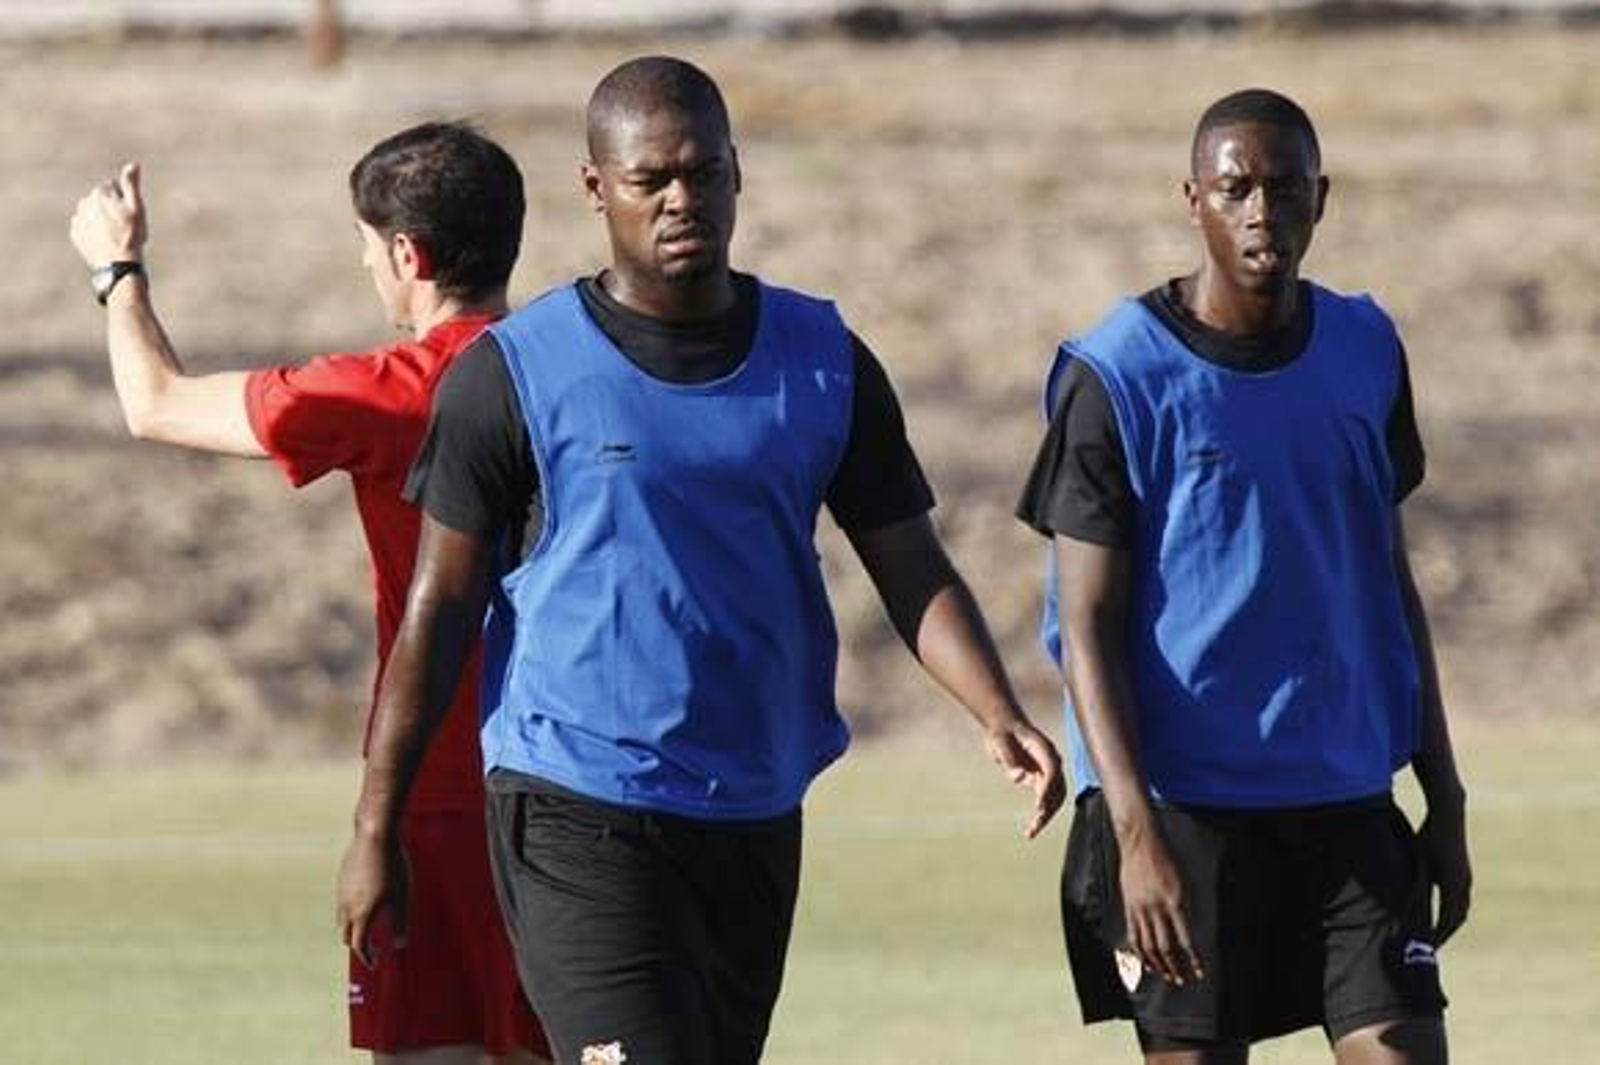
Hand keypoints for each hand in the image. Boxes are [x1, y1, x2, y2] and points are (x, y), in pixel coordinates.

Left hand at [70, 162, 146, 266]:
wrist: (118, 263)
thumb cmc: (131, 234)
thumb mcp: (136, 207)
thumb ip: (131, 184)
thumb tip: (133, 164)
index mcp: (99, 193)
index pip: (114, 189)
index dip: (125, 201)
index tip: (129, 215)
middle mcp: (84, 203)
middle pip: (101, 201)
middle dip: (111, 209)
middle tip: (123, 227)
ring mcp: (78, 219)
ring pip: (93, 214)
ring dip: (101, 221)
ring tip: (114, 236)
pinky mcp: (75, 234)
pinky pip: (86, 228)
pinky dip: (94, 232)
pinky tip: (105, 242)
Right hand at [335, 831, 409, 968]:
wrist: (374, 836)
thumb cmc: (393, 867)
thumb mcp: (402, 897)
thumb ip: (401, 923)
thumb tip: (401, 945)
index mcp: (362, 914)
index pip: (359, 945)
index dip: (367, 957)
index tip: (374, 963)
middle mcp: (347, 906)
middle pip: (346, 934)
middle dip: (357, 944)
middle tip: (370, 948)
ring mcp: (341, 891)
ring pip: (343, 917)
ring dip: (353, 926)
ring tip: (368, 926)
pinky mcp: (342, 877)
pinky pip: (343, 900)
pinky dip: (351, 909)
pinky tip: (364, 900)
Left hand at [984, 719, 1065, 838]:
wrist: (1004, 727)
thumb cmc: (1002, 732)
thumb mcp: (999, 742)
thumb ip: (1008, 759)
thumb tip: (1019, 779)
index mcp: (1044, 748)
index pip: (1052, 771)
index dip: (1048, 789)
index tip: (1039, 806)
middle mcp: (1051, 761)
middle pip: (1058, 788)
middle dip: (1049, 808)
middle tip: (1035, 826)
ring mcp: (1047, 771)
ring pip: (1054, 798)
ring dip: (1046, 815)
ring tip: (1031, 832)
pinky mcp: (1040, 779)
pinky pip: (1045, 799)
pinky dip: (1041, 813)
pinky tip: (1031, 828)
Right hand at [1117, 820, 1203, 985]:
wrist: (1140, 842)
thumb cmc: (1167, 858)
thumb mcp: (1184, 882)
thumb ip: (1185, 907)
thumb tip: (1188, 933)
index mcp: (1174, 901)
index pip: (1185, 938)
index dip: (1194, 959)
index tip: (1200, 972)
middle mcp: (1156, 907)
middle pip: (1165, 946)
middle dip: (1175, 967)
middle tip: (1182, 980)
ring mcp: (1140, 908)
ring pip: (1147, 945)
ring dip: (1158, 964)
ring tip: (1166, 976)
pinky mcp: (1129, 906)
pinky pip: (1134, 935)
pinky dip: (1140, 952)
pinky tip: (1147, 962)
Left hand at [1417, 800, 1471, 944]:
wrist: (1449, 813)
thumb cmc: (1428, 835)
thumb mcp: (1418, 862)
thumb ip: (1414, 885)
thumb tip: (1402, 908)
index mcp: (1453, 885)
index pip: (1446, 921)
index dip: (1436, 936)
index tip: (1426, 948)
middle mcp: (1464, 885)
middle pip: (1457, 919)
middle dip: (1444, 934)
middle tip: (1429, 947)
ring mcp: (1467, 878)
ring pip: (1461, 909)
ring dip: (1449, 923)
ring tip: (1435, 935)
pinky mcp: (1464, 872)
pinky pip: (1461, 899)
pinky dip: (1452, 910)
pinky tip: (1441, 912)